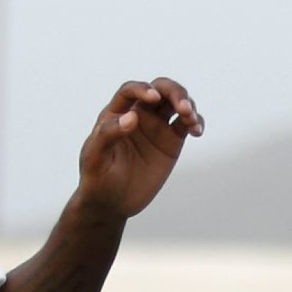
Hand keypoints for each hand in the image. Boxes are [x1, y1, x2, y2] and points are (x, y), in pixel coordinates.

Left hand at [72, 78, 203, 220]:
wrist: (111, 203)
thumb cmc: (97, 177)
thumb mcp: (95, 157)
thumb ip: (108, 134)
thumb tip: (132, 117)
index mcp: (117, 113)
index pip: (130, 90)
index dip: (142, 89)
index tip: (153, 98)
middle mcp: (139, 114)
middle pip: (160, 89)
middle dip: (174, 92)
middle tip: (183, 107)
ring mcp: (157, 126)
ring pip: (176, 102)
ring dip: (188, 104)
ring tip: (191, 120)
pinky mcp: (172, 141)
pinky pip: (186, 124)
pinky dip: (196, 122)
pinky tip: (197, 131)